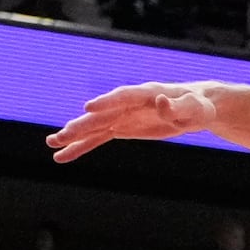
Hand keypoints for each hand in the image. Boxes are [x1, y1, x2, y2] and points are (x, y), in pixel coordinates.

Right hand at [46, 81, 219, 162]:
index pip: (124, 96)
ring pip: (95, 126)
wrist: (196, 107)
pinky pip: (99, 137)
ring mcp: (123, 115)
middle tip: (62, 135)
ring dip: (74, 135)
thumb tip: (161, 102)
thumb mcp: (193, 107)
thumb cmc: (198, 105)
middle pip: (102, 114)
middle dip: (83, 124)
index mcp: (147, 93)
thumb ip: (177, 106)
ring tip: (52, 144)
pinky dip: (82, 146)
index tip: (89, 108)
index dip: (107, 102)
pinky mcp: (122, 127)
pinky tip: (62, 155)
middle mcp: (129, 103)